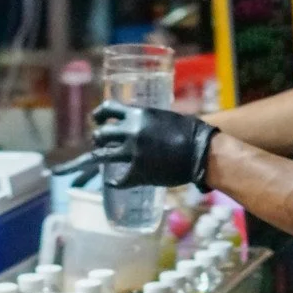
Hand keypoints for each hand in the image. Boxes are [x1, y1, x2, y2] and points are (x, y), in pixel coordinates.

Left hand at [75, 102, 217, 190]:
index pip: (108, 108)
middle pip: (101, 134)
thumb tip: (138, 122)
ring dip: (97, 157)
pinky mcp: (138, 172)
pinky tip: (113, 183)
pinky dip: (115, 182)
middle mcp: (131, 131)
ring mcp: (132, 152)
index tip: (96, 120)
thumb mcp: (164, 117)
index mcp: (138, 114)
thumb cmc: (191, 131)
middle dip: (98, 138)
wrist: (202, 153)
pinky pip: (118, 179)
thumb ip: (147, 119)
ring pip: (103, 154)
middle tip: (99, 142)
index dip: (99, 114)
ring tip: (90, 162)